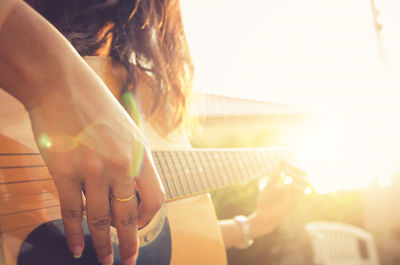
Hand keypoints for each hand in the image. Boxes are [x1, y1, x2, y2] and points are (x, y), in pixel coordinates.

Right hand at [0, 3, 163, 263]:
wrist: (60, 83)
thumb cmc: (95, 106)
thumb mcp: (127, 129)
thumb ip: (132, 160)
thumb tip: (131, 190)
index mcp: (140, 154)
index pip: (155, 198)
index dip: (149, 218)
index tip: (140, 226)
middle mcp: (120, 164)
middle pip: (130, 215)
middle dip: (130, 243)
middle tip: (128, 260)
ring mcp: (92, 169)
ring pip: (101, 219)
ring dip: (103, 245)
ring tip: (104, 260)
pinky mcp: (64, 172)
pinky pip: (72, 212)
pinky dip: (75, 234)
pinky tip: (76, 248)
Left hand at [248, 161, 307, 238]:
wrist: (261, 217)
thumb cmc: (265, 203)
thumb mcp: (269, 187)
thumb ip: (275, 178)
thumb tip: (279, 167)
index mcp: (290, 187)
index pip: (299, 173)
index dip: (293, 166)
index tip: (282, 161)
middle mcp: (295, 191)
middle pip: (306, 176)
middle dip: (297, 168)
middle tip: (286, 165)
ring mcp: (295, 197)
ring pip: (306, 182)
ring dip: (297, 175)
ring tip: (286, 172)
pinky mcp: (293, 203)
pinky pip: (300, 192)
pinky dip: (295, 184)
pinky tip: (286, 181)